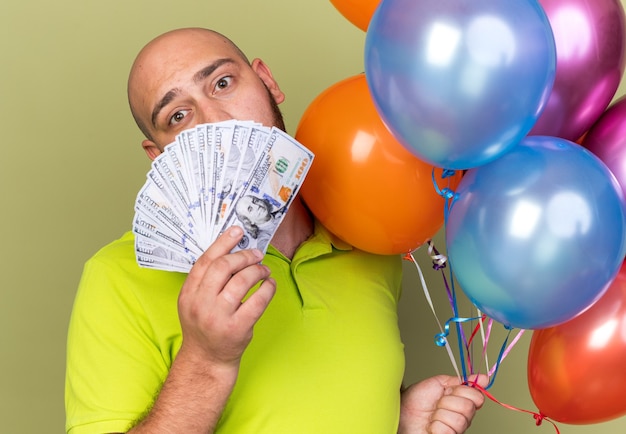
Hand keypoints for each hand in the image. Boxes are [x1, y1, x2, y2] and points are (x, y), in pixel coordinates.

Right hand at [177, 226, 275, 368]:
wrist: (207, 359)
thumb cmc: (204, 325)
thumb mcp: (194, 301)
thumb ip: (207, 279)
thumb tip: (232, 250)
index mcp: (189, 293)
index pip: (206, 260)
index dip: (223, 242)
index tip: (238, 231)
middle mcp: (201, 303)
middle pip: (224, 267)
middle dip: (244, 256)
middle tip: (257, 255)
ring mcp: (219, 317)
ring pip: (242, 281)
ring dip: (258, 271)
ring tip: (264, 271)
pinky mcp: (237, 328)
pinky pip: (258, 301)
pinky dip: (268, 289)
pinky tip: (270, 285)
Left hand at [399, 374, 486, 433]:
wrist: (402, 413)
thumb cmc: (416, 400)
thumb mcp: (439, 383)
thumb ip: (460, 381)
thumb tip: (483, 378)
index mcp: (461, 401)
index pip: (477, 397)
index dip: (462, 391)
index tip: (448, 390)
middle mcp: (462, 416)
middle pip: (469, 408)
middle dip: (448, 402)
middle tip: (437, 403)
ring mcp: (455, 429)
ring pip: (459, 419)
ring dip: (440, 414)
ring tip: (432, 415)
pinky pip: (448, 431)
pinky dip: (435, 426)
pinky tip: (430, 426)